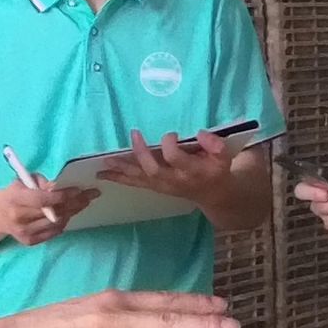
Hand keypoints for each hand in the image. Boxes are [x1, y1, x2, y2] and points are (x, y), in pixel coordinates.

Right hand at [0, 179, 96, 245]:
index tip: (78, 189)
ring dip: (72, 212)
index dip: (61, 195)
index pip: (42, 199)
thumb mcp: (22, 181)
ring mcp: (24, 232)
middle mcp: (19, 218)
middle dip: (74, 203)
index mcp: (15, 199)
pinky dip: (63, 223)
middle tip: (90, 195)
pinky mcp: (29, 241)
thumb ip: (41, 183)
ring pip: (56, 223)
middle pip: (53, 212)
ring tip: (83, 203)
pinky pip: (53, 233)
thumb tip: (60, 186)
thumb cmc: (13, 193)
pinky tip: (70, 214)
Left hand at [98, 132, 232, 201]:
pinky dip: (119, 178)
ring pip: (140, 179)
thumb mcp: (224, 156)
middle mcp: (174, 180)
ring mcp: (163, 186)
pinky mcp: (155, 187)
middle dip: (141, 153)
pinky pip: (136, 183)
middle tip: (134, 134)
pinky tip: (104, 174)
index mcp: (192, 171)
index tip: (171, 134)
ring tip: (104, 162)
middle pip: (153, 170)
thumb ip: (215, 144)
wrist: (213, 194)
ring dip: (121, 170)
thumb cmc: (217, 169)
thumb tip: (200, 133)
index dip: (170, 145)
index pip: (176, 158)